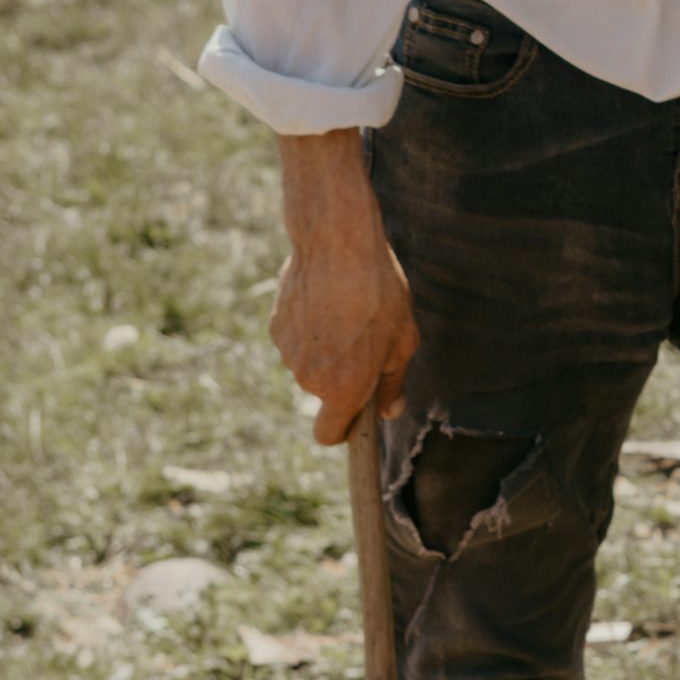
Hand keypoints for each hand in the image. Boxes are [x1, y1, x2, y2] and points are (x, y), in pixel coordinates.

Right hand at [270, 130, 417, 445]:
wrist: (338, 244)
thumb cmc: (380, 293)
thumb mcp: (403, 340)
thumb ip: (394, 383)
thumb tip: (389, 412)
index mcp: (344, 388)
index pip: (329, 435)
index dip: (343, 430)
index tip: (356, 417)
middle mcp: (310, 378)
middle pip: (324, 393)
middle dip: (343, 376)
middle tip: (367, 338)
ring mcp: (288, 353)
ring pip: (310, 363)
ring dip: (327, 348)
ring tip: (349, 310)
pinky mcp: (276, 327)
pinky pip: (297, 339)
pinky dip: (310, 327)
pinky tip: (326, 298)